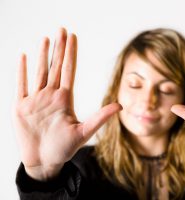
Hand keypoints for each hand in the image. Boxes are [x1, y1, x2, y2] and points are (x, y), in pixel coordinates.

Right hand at [13, 28, 121, 180]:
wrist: (44, 161)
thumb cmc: (63, 148)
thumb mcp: (84, 132)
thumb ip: (100, 118)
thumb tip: (120, 106)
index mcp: (65, 99)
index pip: (69, 70)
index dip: (70, 53)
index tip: (73, 37)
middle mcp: (51, 95)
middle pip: (55, 66)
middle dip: (58, 48)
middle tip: (61, 29)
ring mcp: (35, 100)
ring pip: (39, 72)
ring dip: (42, 55)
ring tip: (45, 38)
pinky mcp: (21, 107)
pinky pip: (21, 85)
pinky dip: (22, 71)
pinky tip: (24, 57)